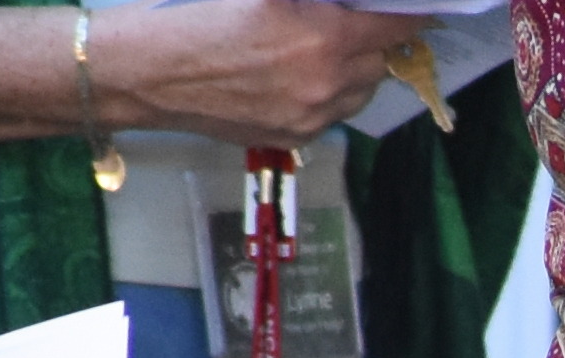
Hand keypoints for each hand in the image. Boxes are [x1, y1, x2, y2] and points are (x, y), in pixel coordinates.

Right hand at [94, 2, 446, 141]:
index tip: (417, 6)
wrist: (147, 72)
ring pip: (361, 92)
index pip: (395, 26)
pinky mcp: (293, 137)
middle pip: (382, 61)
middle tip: (363, 19)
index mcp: (323, 38)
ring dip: (358, 68)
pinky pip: (334, 114)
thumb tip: (339, 1)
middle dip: (378, 38)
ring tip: (334, 46)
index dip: (408, 12)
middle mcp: (325, 84)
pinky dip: (332, 91)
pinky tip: (307, 72)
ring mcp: (311, 117)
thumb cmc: (197, 15)